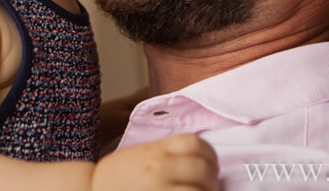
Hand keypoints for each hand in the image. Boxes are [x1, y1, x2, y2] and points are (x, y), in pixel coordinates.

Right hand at [92, 134, 218, 190]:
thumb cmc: (115, 178)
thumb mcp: (140, 154)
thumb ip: (166, 152)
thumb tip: (197, 158)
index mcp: (155, 151)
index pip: (195, 142)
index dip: (209, 154)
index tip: (210, 164)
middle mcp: (159, 168)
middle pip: (203, 168)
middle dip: (212, 179)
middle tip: (210, 186)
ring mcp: (159, 190)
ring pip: (200, 190)